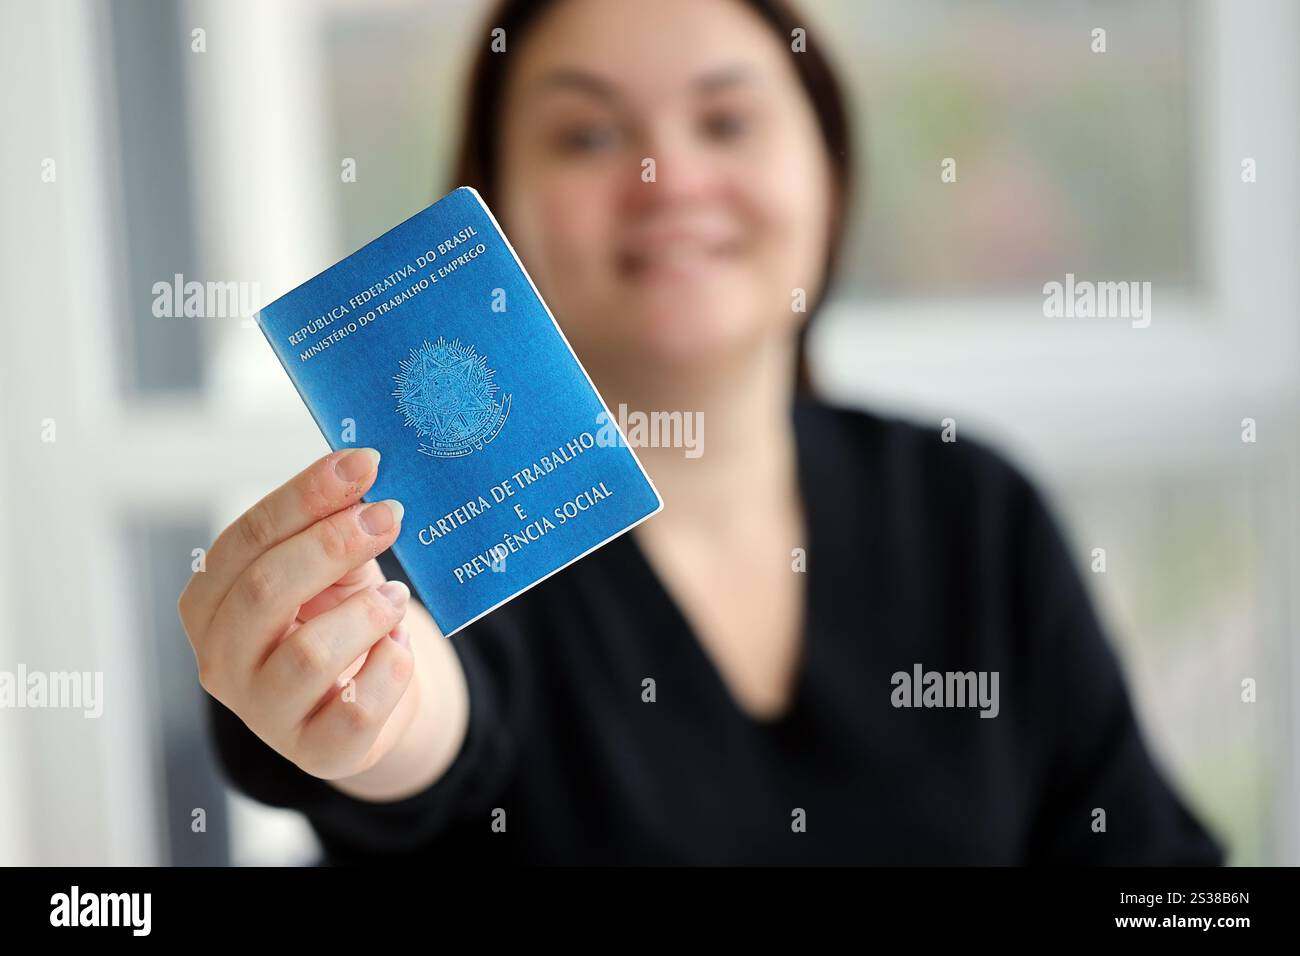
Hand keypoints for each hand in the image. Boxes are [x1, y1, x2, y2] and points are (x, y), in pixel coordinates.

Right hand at [178, 448, 416, 780]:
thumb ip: (333, 524)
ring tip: (395, 598)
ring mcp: (264, 713)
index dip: (306, 496)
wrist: (371, 701)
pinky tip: (399, 648)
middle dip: (334, 543)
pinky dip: (388, 670)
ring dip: (366, 613)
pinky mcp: (316, 752)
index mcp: (210, 603)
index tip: (363, 462)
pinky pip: (355, 710)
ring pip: (309, 653)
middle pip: (266, 590)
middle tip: (390, 515)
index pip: (247, 539)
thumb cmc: (338, 620)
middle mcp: (221, 659)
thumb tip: (361, 467)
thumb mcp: (329, 567)